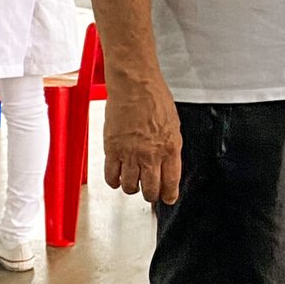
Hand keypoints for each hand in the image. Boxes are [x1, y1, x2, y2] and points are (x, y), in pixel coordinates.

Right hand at [103, 73, 182, 203]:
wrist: (134, 85)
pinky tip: (117, 177)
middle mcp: (150, 155)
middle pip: (150, 190)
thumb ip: (171, 148)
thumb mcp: (174, 125)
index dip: (169, 196)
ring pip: (130, 187)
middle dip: (151, 195)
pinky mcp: (112, 149)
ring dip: (132, 188)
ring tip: (133, 182)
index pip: (171, 184)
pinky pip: (111, 176)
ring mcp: (130, 154)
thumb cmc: (155, 98)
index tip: (167, 198)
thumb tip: (169, 165)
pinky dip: (114, 181)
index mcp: (170, 149)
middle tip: (150, 192)